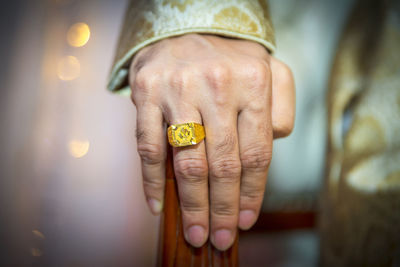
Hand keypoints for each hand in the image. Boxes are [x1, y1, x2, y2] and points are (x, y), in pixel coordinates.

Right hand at [129, 34, 294, 249]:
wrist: (187, 26)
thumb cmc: (231, 59)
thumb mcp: (270, 71)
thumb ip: (282, 108)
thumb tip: (272, 146)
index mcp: (253, 83)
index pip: (257, 153)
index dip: (251, 193)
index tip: (245, 220)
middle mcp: (217, 85)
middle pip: (222, 163)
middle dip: (222, 208)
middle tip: (220, 237)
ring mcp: (178, 89)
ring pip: (187, 160)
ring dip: (192, 204)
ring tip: (196, 231)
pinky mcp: (146, 93)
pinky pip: (148, 146)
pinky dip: (151, 181)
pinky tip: (158, 206)